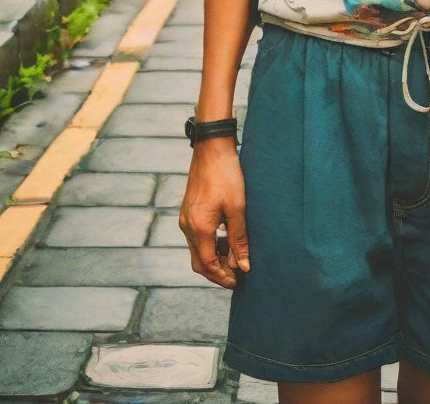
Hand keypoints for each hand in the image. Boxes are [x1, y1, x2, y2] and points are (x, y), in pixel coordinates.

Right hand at [179, 138, 249, 288]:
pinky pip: (196, 238)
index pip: (208, 264)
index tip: (239, 281)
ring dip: (214, 260)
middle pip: (199, 262)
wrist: (211, 148)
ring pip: (197, 251)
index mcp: (199, 228)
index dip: (223, 277)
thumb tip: (244, 266)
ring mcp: (185, 218)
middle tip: (238, 275)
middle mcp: (187, 226)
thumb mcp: (238, 208)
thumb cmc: (226, 175)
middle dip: (217, 272)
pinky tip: (226, 243)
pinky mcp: (188, 212)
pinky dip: (209, 246)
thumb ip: (239, 239)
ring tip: (235, 260)